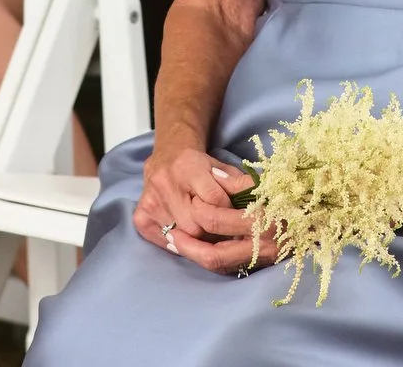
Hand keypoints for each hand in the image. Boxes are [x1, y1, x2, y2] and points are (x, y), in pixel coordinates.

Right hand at [134, 146, 275, 273]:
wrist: (167, 155)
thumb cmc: (199, 165)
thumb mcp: (222, 168)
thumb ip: (239, 184)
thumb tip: (261, 199)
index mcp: (188, 165)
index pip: (215, 200)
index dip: (232, 213)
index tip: (243, 221)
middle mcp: (165, 183)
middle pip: (199, 224)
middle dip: (219, 234)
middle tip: (234, 238)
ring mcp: (151, 202)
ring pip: (184, 237)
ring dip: (203, 244)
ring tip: (216, 241)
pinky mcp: (141, 218)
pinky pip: (167, 243)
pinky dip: (183, 246)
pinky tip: (193, 241)